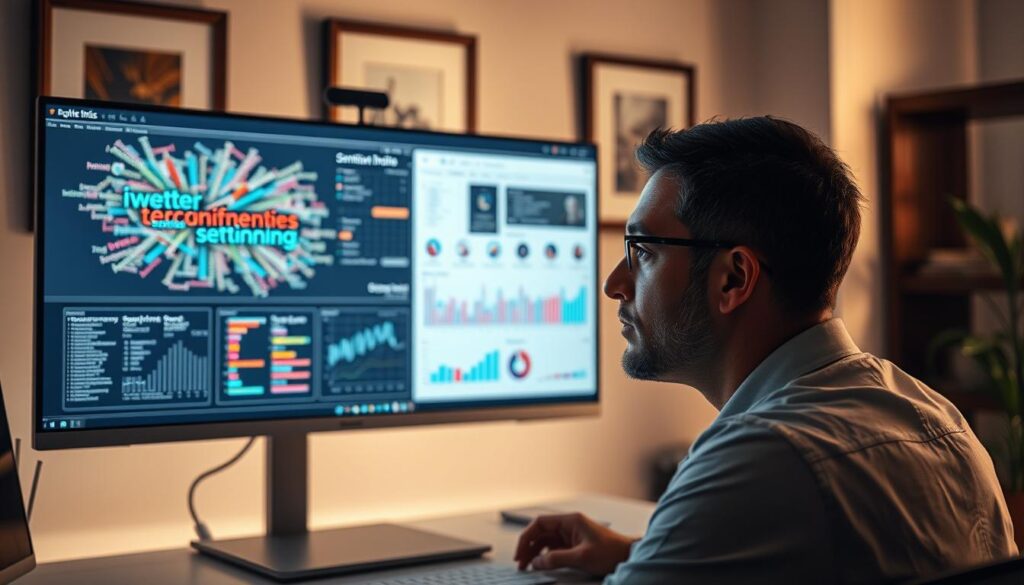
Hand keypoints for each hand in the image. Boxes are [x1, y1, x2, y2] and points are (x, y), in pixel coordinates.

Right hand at [514, 513, 634, 575]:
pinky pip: (554, 549)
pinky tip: (541, 565)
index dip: (526, 537)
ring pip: (546, 542)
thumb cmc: (611, 552)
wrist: (628, 556)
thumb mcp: (582, 557)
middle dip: (528, 547)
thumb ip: (557, 559)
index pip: (540, 523)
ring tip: (528, 566)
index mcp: (570, 521)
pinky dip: (545, 557)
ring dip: (535, 553)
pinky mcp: (574, 545)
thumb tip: (537, 562)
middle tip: (521, 563)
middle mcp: (569, 525)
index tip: (520, 552)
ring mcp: (571, 535)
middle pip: (540, 533)